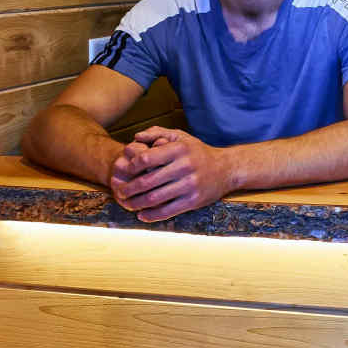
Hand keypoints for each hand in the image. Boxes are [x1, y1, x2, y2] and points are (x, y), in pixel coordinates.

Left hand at [107, 126, 237, 221]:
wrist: (226, 169)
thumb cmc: (198, 152)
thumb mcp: (181, 137)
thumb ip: (157, 133)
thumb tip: (136, 137)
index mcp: (179, 149)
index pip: (146, 159)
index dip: (130, 167)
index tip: (123, 172)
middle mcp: (184, 166)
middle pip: (147, 181)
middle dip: (129, 188)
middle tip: (120, 191)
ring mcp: (189, 185)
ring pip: (155, 198)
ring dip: (137, 203)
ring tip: (128, 204)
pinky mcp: (193, 201)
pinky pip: (168, 210)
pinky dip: (152, 215)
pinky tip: (142, 215)